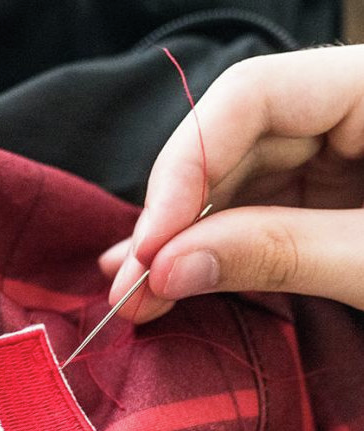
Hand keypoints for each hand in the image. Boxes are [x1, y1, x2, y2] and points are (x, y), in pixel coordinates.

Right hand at [100, 45, 363, 321]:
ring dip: (178, 244)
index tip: (151, 248)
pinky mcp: (323, 201)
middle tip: (128, 289)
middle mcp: (346, 112)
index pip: (250, 96)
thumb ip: (279, 253)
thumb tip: (166, 269)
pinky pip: (251, 216)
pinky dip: (208, 251)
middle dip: (172, 224)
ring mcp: (333, 158)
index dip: (185, 169)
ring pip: (230, 186)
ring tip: (134, 293)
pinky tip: (164, 274)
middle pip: (229, 146)